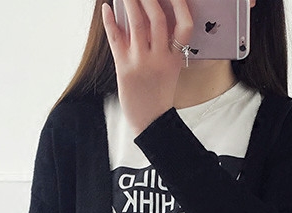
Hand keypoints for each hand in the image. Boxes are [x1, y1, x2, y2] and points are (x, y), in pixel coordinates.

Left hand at [102, 0, 193, 134]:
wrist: (150, 122)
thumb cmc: (159, 96)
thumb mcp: (170, 70)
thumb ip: (166, 47)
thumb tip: (151, 17)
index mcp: (175, 58)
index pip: (185, 25)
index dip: (180, 4)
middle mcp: (160, 58)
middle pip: (157, 17)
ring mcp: (141, 62)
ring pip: (137, 23)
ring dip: (130, 1)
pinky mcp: (124, 68)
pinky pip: (115, 38)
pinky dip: (110, 21)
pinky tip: (107, 8)